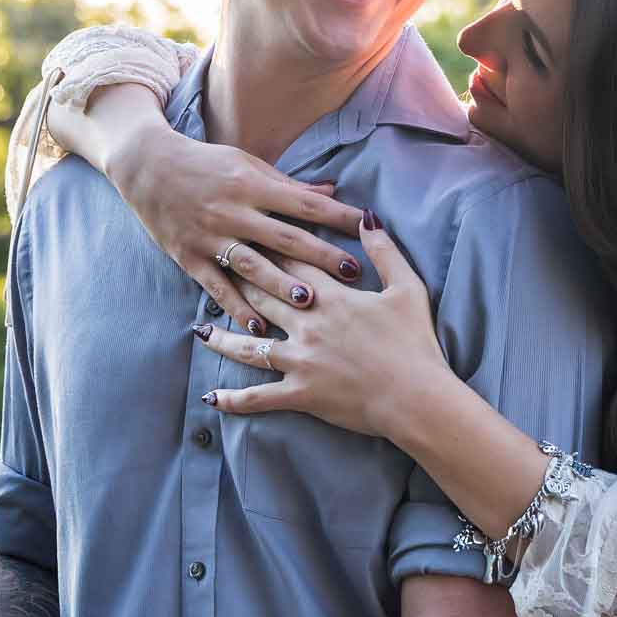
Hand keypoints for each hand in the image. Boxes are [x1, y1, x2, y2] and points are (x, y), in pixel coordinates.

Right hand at [108, 125, 366, 334]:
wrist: (147, 167)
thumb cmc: (205, 163)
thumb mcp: (247, 163)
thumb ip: (289, 185)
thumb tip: (332, 192)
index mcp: (251, 184)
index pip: (304, 203)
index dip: (338, 215)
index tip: (367, 226)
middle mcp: (233, 211)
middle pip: (284, 237)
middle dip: (321, 255)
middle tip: (353, 272)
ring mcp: (210, 236)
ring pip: (252, 265)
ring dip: (281, 285)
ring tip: (310, 302)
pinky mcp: (190, 257)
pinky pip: (216, 286)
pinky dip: (236, 307)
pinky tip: (258, 326)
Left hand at [195, 213, 449, 440]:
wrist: (417, 396)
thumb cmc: (415, 342)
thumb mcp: (407, 288)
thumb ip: (384, 250)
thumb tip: (367, 217)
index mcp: (331, 296)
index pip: (290, 264)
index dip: (267, 248)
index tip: (245, 234)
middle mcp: (307, 324)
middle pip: (262, 296)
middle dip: (236, 282)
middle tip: (213, 270)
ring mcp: (300, 359)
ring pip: (249, 345)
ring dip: (222, 338)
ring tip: (199, 332)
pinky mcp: (300, 393)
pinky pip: (259, 397)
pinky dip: (234, 399)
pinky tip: (210, 397)